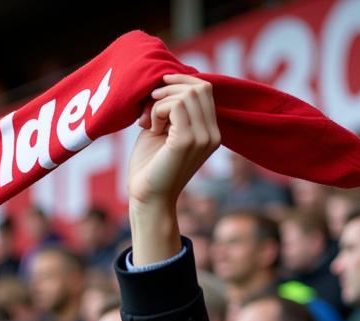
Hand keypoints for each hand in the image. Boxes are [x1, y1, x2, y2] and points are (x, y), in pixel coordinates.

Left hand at [128, 74, 219, 208]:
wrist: (146, 199)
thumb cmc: (149, 167)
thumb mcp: (162, 131)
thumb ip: (170, 109)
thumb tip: (167, 82)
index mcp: (210, 132)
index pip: (205, 90)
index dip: (181, 81)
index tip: (158, 90)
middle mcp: (212, 134)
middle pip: (200, 87)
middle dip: (171, 88)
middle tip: (150, 105)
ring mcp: (203, 137)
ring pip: (188, 94)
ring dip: (162, 102)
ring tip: (150, 122)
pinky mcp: (187, 141)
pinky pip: (175, 106)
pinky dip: (158, 111)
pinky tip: (151, 128)